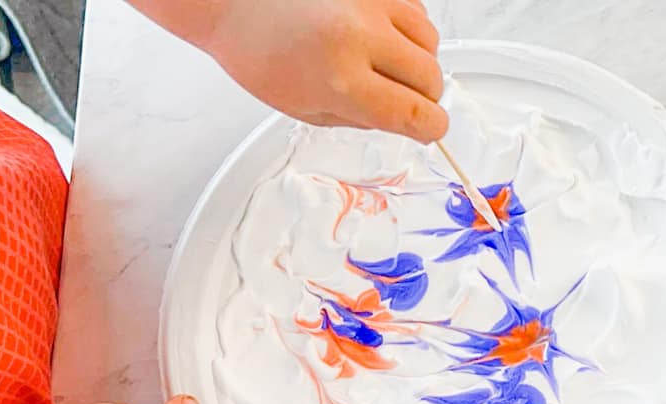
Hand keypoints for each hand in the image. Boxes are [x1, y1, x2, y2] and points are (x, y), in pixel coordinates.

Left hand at [133, 0, 447, 141]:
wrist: (233, 2)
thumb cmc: (258, 52)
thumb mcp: (307, 109)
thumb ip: (364, 119)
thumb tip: (406, 120)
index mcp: (342, 80)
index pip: (417, 115)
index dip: (430, 129)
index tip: (428, 129)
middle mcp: (361, 36)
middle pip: (432, 79)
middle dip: (423, 96)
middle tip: (403, 98)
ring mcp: (370, 2)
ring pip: (431, 42)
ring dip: (418, 59)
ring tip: (385, 62)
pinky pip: (416, 11)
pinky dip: (407, 29)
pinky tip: (379, 35)